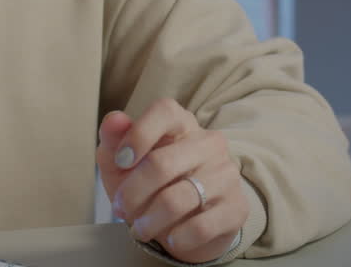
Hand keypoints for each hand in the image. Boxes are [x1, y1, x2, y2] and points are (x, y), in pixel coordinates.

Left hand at [97, 99, 248, 263]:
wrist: (189, 222)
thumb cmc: (151, 184)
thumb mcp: (123, 163)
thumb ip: (114, 139)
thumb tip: (115, 120)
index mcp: (182, 123)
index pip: (164, 111)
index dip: (138, 135)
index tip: (121, 161)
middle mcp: (209, 143)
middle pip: (161, 163)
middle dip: (131, 193)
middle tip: (120, 209)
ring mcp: (226, 174)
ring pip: (176, 200)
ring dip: (149, 221)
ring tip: (140, 229)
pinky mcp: (237, 207)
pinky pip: (200, 227)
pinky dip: (177, 238)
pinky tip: (170, 238)